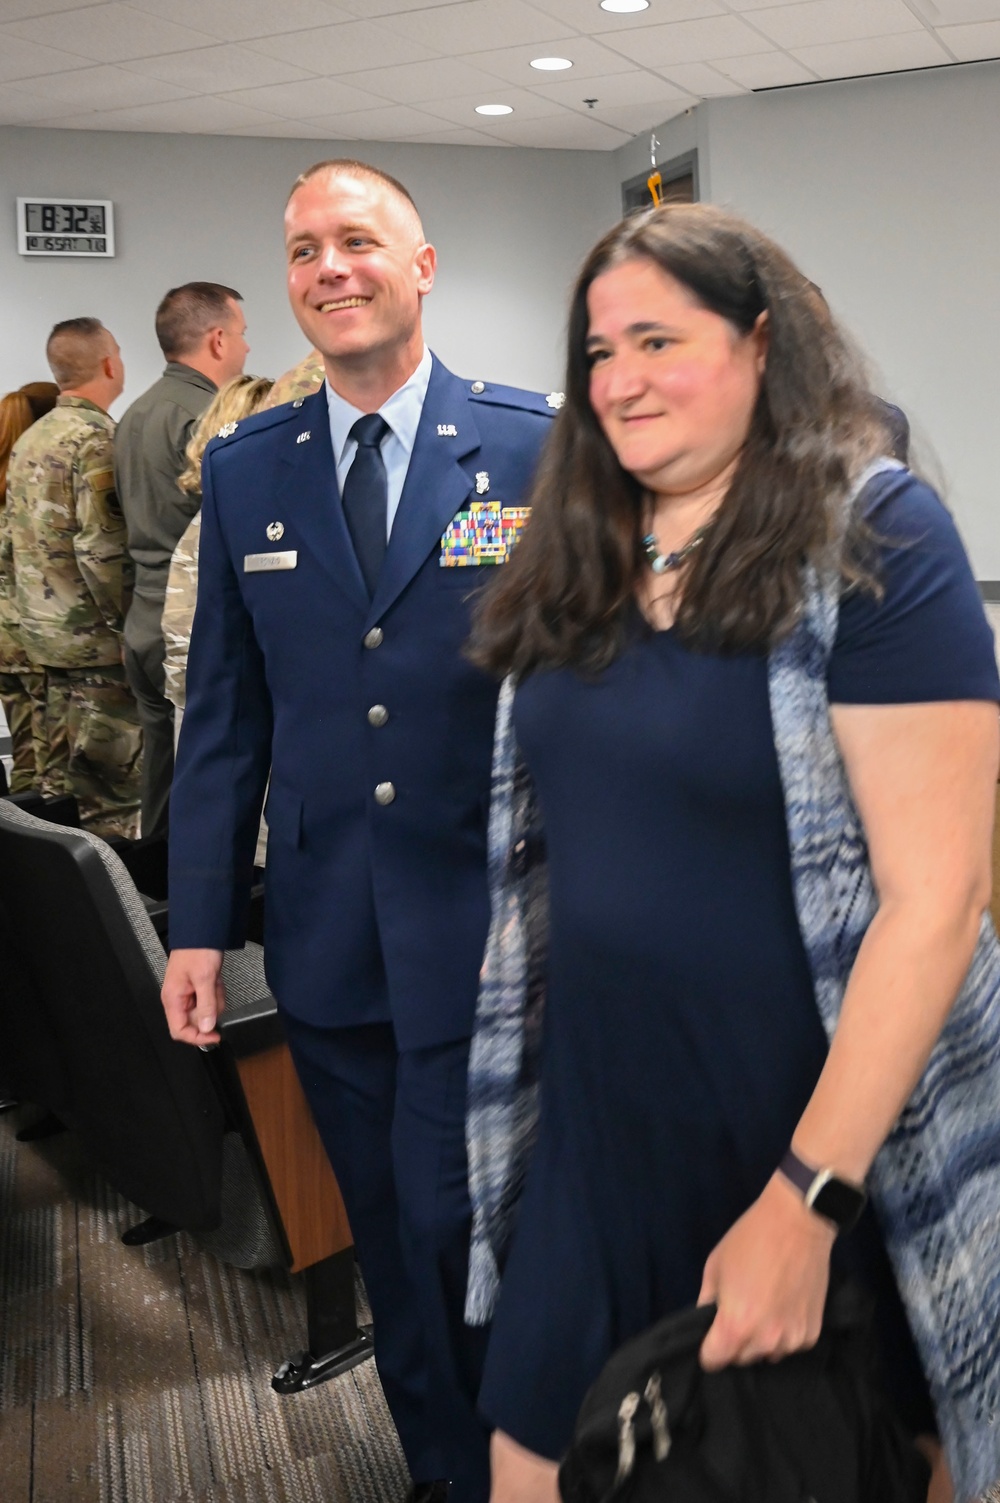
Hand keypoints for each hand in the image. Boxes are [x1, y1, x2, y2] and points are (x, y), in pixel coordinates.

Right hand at [161, 947, 225, 1045]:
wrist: (202, 931)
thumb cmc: (197, 949)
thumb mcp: (205, 978)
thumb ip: (206, 1005)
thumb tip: (206, 1028)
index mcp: (172, 998)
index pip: (179, 1031)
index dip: (197, 1038)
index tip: (214, 1036)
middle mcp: (177, 999)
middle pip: (195, 1022)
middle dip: (210, 1010)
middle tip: (215, 991)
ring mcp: (187, 994)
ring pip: (205, 1011)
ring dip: (214, 998)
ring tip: (215, 981)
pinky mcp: (196, 988)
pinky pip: (209, 999)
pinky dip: (216, 991)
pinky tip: (215, 978)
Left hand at [698, 1172, 835, 1369]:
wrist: (797, 1223)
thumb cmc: (750, 1240)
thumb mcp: (715, 1266)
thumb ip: (707, 1301)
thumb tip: (706, 1321)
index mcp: (736, 1326)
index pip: (713, 1361)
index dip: (708, 1348)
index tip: (712, 1334)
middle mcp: (765, 1341)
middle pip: (742, 1358)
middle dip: (736, 1341)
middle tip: (740, 1309)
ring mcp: (792, 1340)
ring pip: (767, 1353)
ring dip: (762, 1338)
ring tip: (765, 1305)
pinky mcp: (812, 1334)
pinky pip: (790, 1343)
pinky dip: (785, 1332)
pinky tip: (785, 1304)